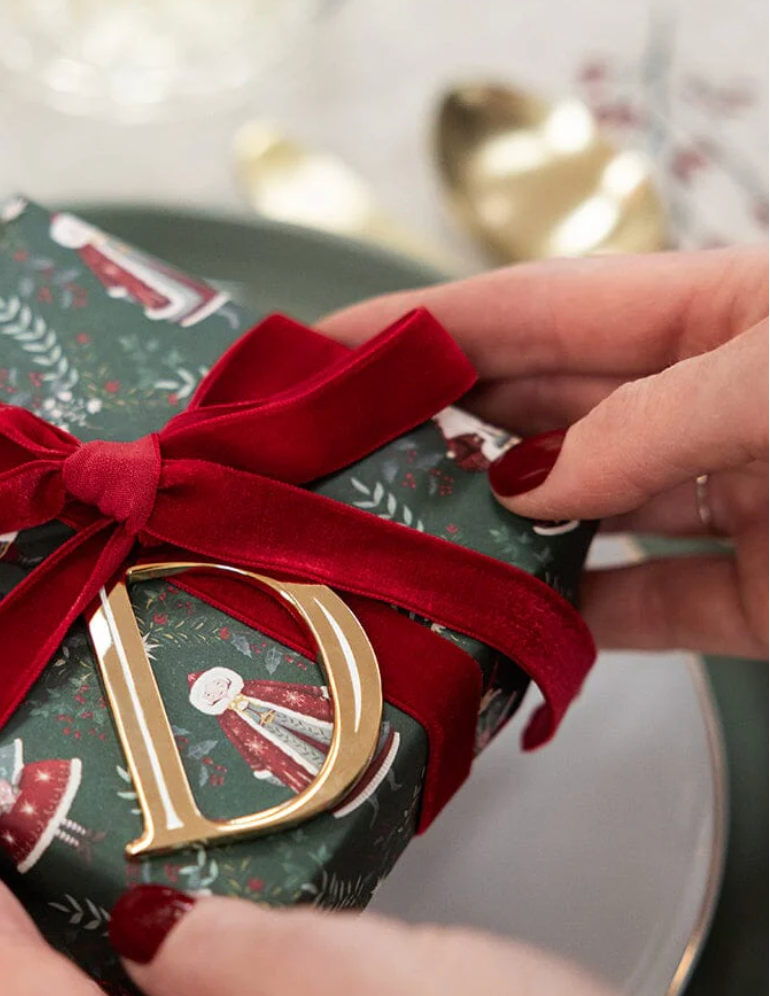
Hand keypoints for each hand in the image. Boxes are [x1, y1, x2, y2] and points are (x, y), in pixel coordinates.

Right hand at [319, 249, 768, 658]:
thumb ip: (650, 423)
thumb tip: (532, 485)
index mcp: (721, 315)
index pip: (537, 310)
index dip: (423, 325)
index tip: (325, 347)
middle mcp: (713, 405)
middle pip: (544, 411)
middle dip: (441, 430)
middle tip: (338, 463)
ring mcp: (739, 501)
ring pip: (585, 516)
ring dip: (496, 536)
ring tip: (399, 551)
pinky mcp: (764, 597)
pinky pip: (647, 609)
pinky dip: (577, 623)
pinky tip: (509, 629)